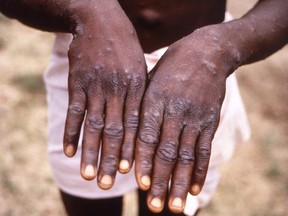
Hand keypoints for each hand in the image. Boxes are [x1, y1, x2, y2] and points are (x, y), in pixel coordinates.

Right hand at [63, 1, 146, 189]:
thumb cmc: (125, 48)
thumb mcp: (141, 68)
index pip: (136, 125)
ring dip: (90, 152)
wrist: (100, 21)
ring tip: (89, 175)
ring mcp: (96, 86)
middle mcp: (117, 90)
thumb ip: (141, 95)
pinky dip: (70, 132)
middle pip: (115, 131)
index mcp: (136, 88)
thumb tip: (144, 123)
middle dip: (112, 158)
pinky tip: (68, 151)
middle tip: (109, 184)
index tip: (131, 172)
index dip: (133, 149)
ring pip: (93, 125)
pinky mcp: (78, 82)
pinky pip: (74, 111)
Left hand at [135, 25, 237, 212]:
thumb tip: (127, 136)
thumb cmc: (171, 67)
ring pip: (186, 155)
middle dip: (159, 180)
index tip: (138, 183)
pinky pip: (204, 148)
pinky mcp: (210, 120)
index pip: (146, 135)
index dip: (142, 160)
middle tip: (154, 205)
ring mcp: (195, 116)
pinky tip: (193, 188)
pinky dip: (199, 170)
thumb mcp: (150, 79)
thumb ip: (141, 106)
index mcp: (155, 99)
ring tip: (173, 206)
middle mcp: (175, 109)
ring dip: (179, 182)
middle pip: (166, 150)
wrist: (206, 52)